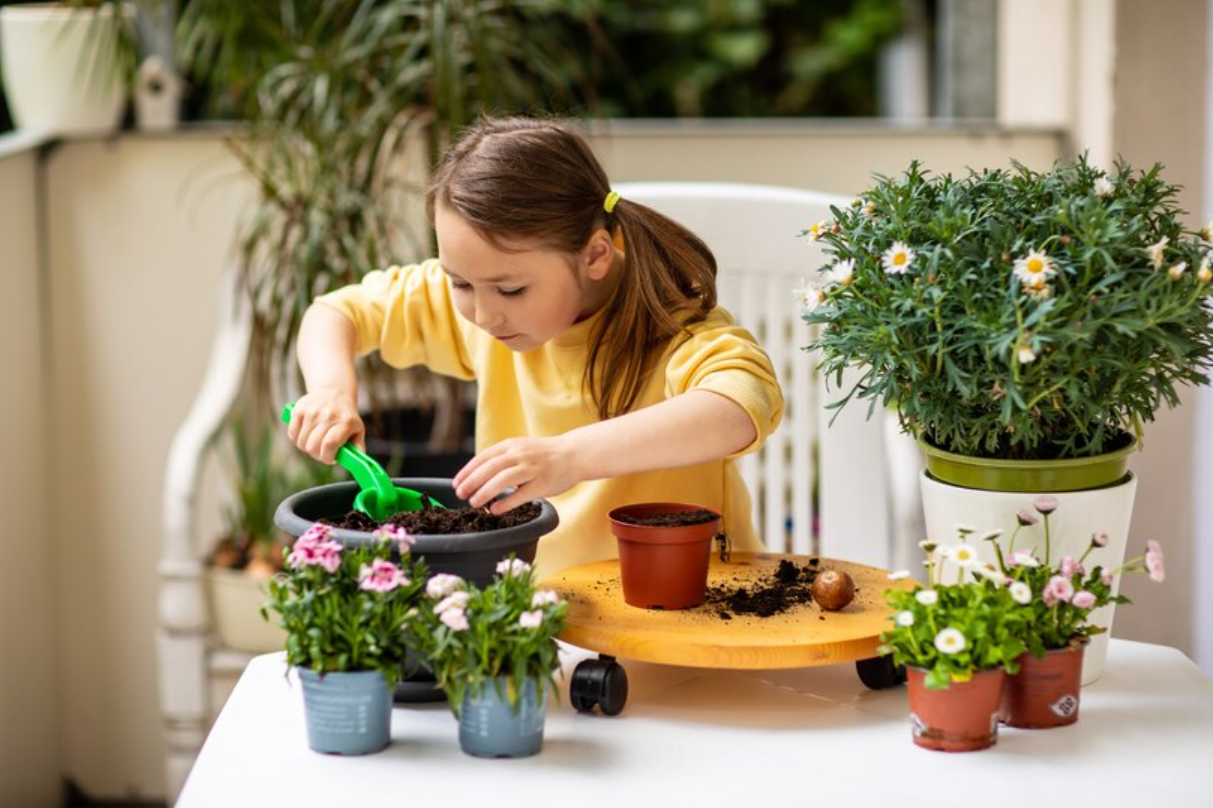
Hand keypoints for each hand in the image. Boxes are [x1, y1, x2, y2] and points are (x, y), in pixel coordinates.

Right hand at [286, 390, 364, 463]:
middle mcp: (328, 415)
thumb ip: (358, 448)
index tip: (330, 458)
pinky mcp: (299, 409)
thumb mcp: (358, 430)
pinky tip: (306, 436)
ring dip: (307, 447)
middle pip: (313, 446)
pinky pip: (292, 434)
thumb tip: (356, 463)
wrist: (334, 393)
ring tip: (316, 442)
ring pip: (302, 443)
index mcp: (345, 422)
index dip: (327, 457)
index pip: (330, 444)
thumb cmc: (346, 418)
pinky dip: (297, 440)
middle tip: (323, 452)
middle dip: (317, 455)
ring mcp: (312, 411)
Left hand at [453, 435, 581, 513]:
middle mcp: (520, 454)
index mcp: (512, 445)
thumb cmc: (545, 455)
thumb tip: (479, 476)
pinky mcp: (543, 483)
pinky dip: (506, 502)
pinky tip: (495, 509)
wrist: (575, 454)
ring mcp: (532, 468)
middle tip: (460, 494)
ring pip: (503, 479)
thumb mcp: (521, 448)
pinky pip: (521, 494)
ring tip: (474, 502)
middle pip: (490, 468)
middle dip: (472, 482)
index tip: (456, 483)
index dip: (468, 471)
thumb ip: (503, 458)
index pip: (484, 457)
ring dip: (485, 491)